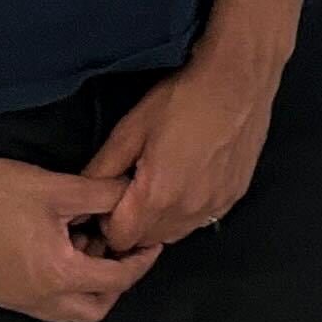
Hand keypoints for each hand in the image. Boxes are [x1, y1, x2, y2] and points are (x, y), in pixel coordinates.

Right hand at [0, 145, 165, 321]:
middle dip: (115, 284)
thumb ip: (104, 194)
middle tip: (119, 249)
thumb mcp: (60, 188)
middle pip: (93, 309)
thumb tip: (133, 192)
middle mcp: (35, 299)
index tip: (150, 244)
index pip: (117, 281)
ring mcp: (11, 300)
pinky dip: (57, 285)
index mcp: (58, 275)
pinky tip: (52, 247)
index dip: (141, 261)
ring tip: (83, 243)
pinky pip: (38, 304)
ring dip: (84, 286)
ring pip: (64, 310)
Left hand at [85, 39, 280, 251]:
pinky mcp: (234, 197)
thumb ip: (102, 169)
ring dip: (161, 220)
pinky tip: (188, 180)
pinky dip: (187, 211)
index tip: (109, 200)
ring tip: (160, 185)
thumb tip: (83, 194)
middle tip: (132, 189)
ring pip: (176, 233)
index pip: (120, 239)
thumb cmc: (182, 100)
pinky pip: (201, 219)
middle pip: (148, 240)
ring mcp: (215, 206)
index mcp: (157, 196)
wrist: (238, 82)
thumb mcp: (130, 129)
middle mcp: (188, 211)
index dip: (107, 223)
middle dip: (133, 223)